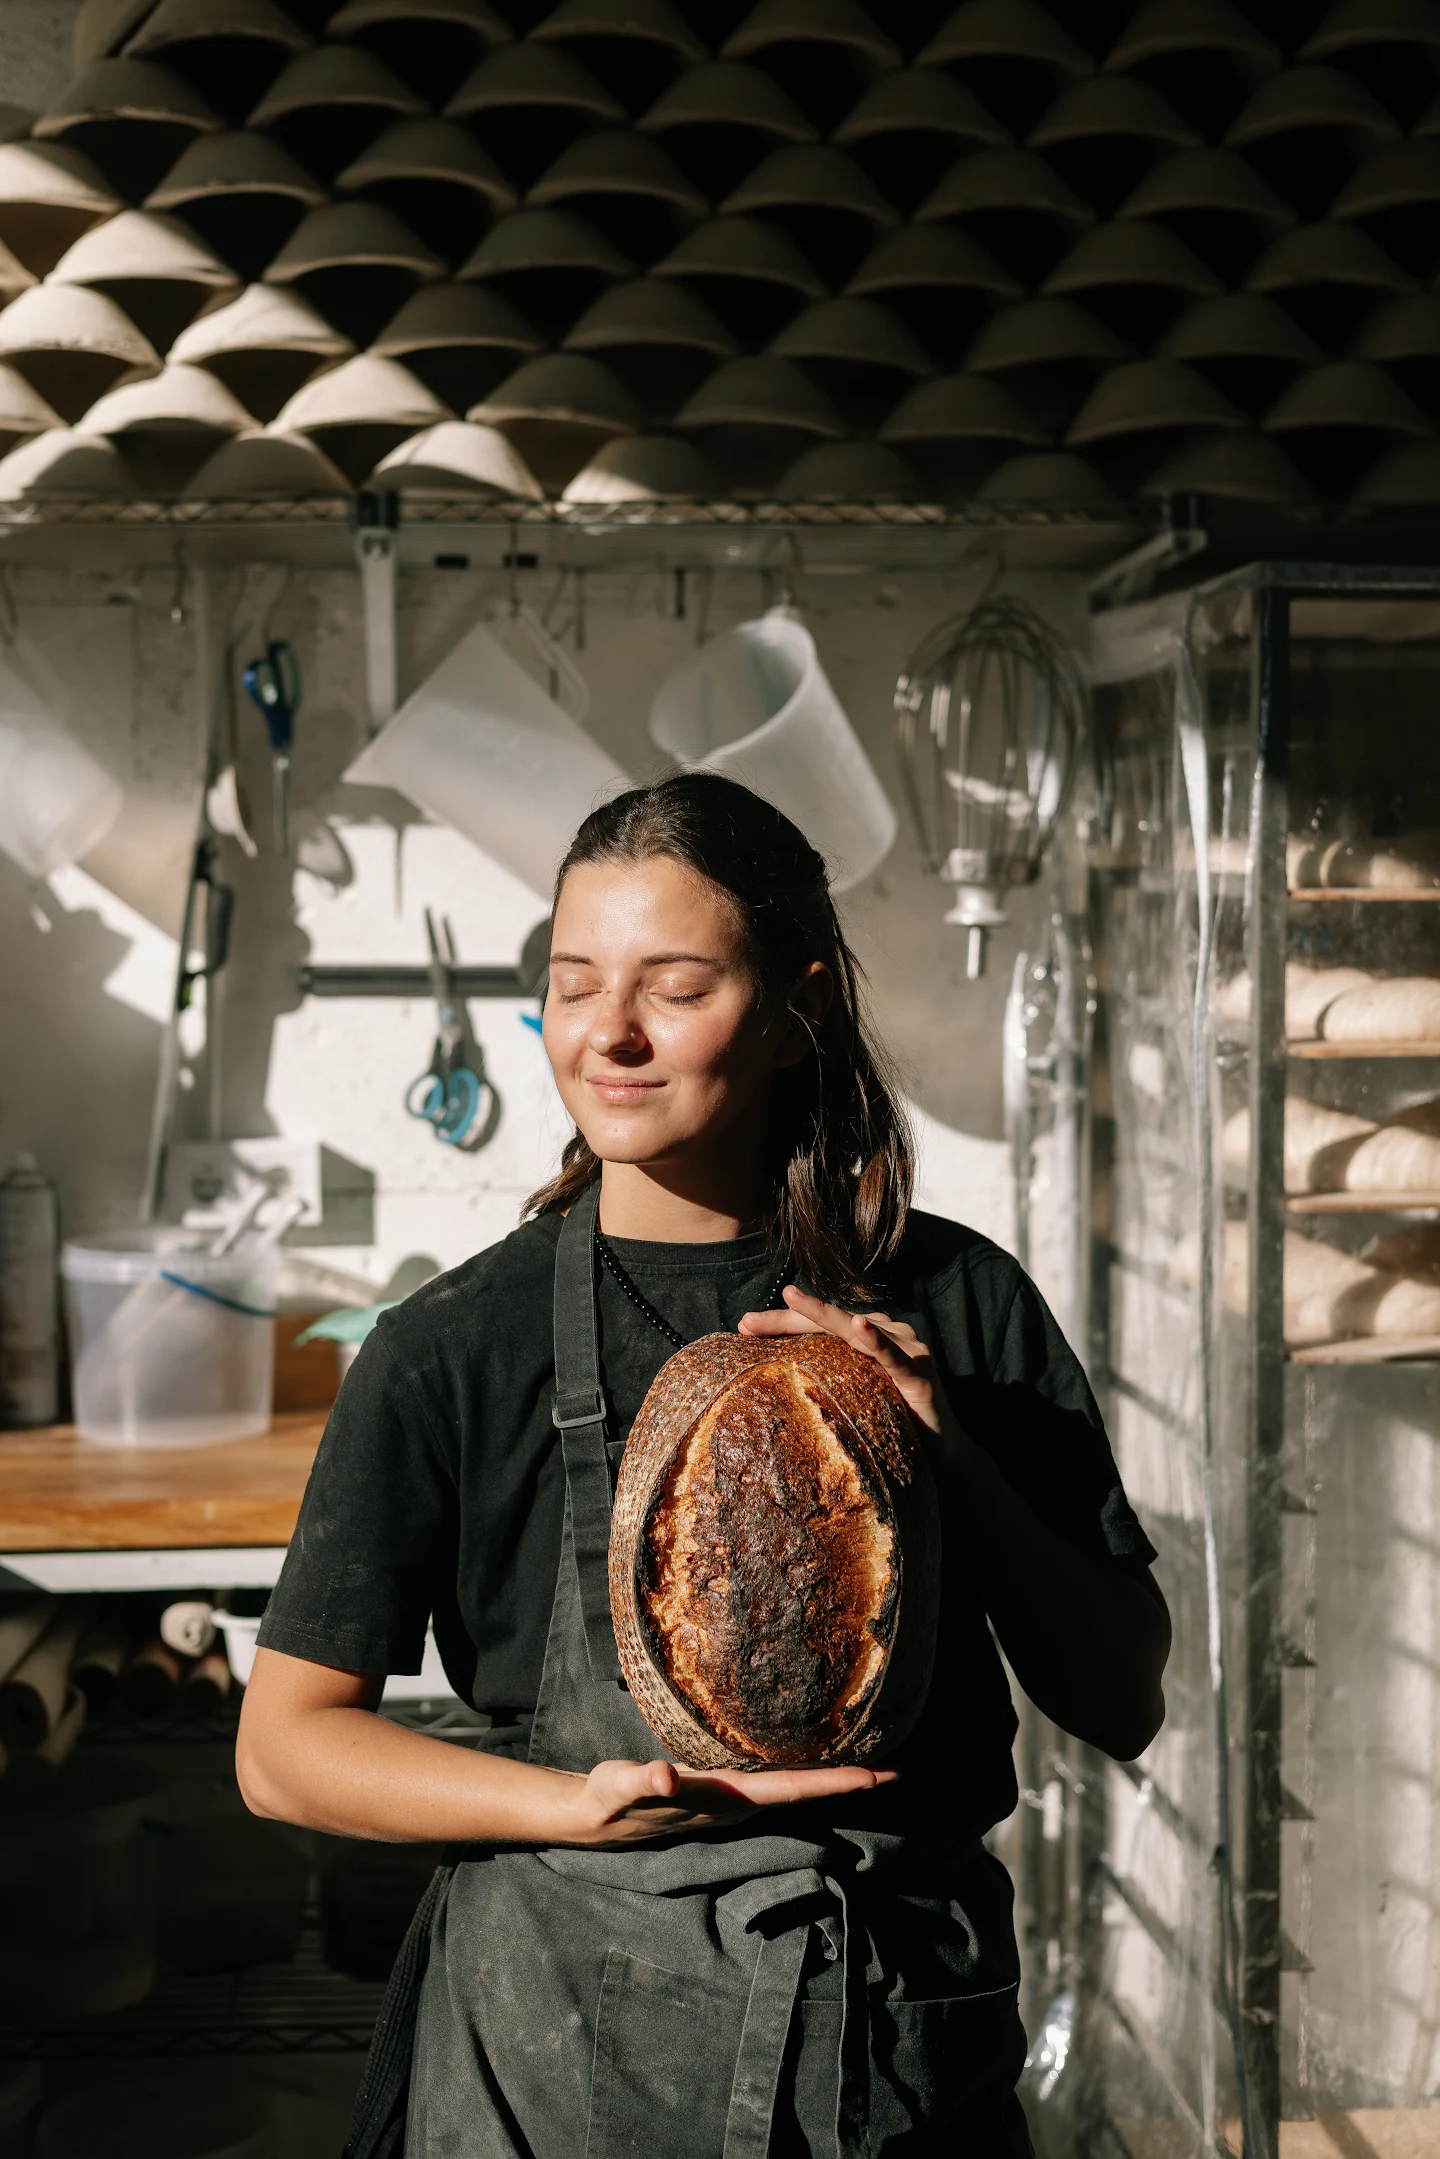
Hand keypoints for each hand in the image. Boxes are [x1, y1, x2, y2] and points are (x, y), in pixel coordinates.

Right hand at [554, 1757, 896, 1847]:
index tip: (874, 1777)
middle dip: (848, 1786)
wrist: (591, 1820)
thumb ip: (639, 1781)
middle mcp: (735, 1808)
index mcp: (722, 1802)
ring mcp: (731, 1805)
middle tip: (896, 1771)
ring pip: (793, 1794)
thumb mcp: (617, 1786)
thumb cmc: (607, 1799)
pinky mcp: (721, 1796)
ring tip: (871, 1767)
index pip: (789, 1793)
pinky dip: (804, 1777)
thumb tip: (665, 1776)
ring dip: (831, 1783)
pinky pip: (775, 1787)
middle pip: (803, 1796)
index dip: (832, 1784)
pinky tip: (815, 1762)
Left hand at [738, 1287, 962, 1468]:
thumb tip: (771, 1386)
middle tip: (747, 1321)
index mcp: (866, 1339)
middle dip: (788, 1317)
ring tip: (794, 1298)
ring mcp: (906, 1350)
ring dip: (825, 1313)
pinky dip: (876, 1340)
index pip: (817, 1327)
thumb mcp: (852, 1401)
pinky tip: (859, 1326)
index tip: (743, 1326)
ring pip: (856, 1329)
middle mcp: (888, 1334)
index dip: (781, 1323)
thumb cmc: (893, 1427)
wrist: (944, 1459)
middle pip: (830, 1322)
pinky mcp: (920, 1373)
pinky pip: (893, 1355)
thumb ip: (825, 1385)